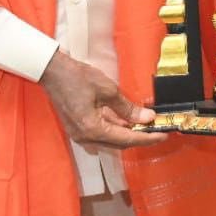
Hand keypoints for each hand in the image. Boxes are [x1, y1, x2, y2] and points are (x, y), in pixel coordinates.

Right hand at [39, 52, 166, 147]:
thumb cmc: (78, 78)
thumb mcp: (107, 90)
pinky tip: (126, 121)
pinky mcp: (77, 128)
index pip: (127, 139)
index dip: (147, 138)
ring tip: (145, 124)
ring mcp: (80, 135)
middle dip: (139, 137)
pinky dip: (115, 129)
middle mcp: (86, 138)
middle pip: (118, 144)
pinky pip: (101, 134)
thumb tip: (147, 118)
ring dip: (127, 133)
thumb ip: (127, 107)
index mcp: (93, 130)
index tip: (163, 135)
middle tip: (156, 130)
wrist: (53, 72)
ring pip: (110, 140)